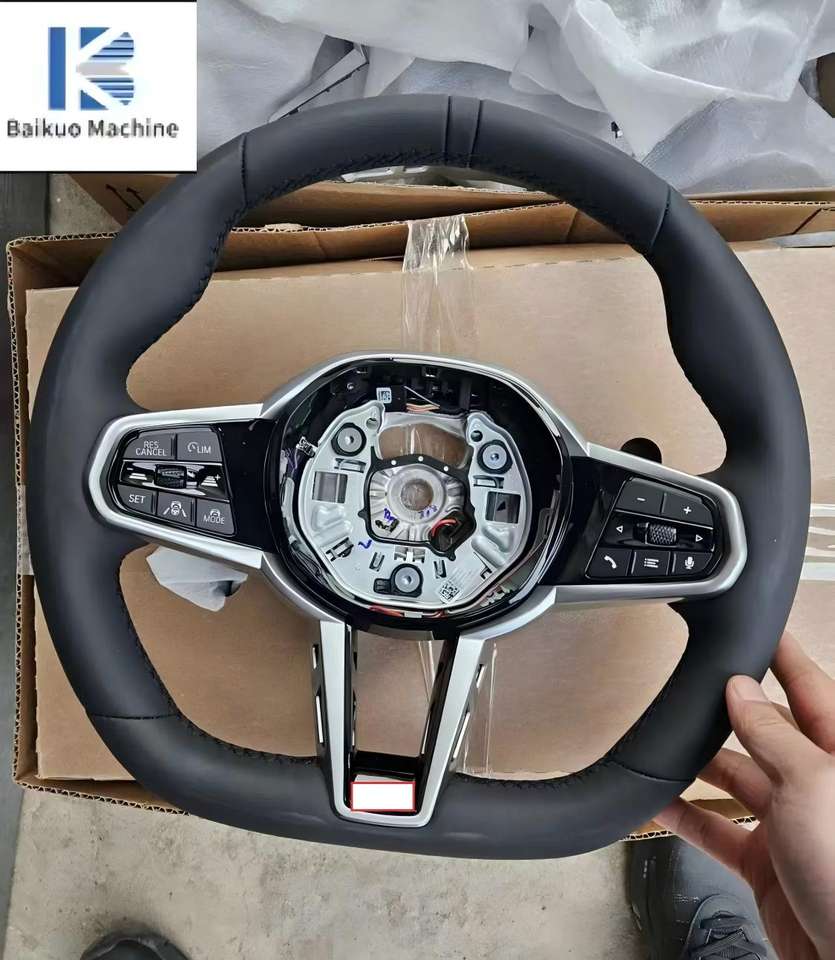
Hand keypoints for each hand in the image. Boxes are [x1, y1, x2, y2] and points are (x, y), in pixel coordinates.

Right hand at [656, 633, 834, 959]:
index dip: (783, 657)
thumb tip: (742, 691)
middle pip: (768, 731)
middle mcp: (820, 784)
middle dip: (730, 711)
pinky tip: (660, 801)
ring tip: (665, 743)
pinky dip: (686, 814)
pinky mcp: (768, 863)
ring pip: (737, 777)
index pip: (811, 688)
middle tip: (694, 687)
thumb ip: (772, 734)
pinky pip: (718, 827)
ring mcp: (794, 824)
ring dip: (700, 764)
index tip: (760, 630)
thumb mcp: (813, 783)